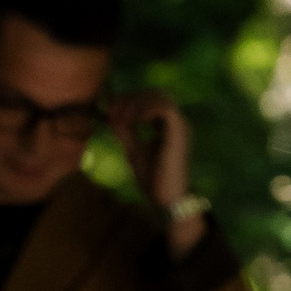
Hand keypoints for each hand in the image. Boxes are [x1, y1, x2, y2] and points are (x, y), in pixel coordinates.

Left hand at [111, 90, 200, 252]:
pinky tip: (132, 122)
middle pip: (157, 93)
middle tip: (112, 109)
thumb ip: (125, 133)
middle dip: (132, 97)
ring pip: (161, 97)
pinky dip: (145, 111)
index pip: (152, 98)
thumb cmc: (152, 178)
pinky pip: (164, 109)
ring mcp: (180, 125)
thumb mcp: (133, 150)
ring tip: (121, 118)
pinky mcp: (179, 132)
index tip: (110, 107)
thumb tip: (113, 116)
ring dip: (137, 103)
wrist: (165, 197)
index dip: (130, 98)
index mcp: (167, 125)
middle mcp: (176, 121)